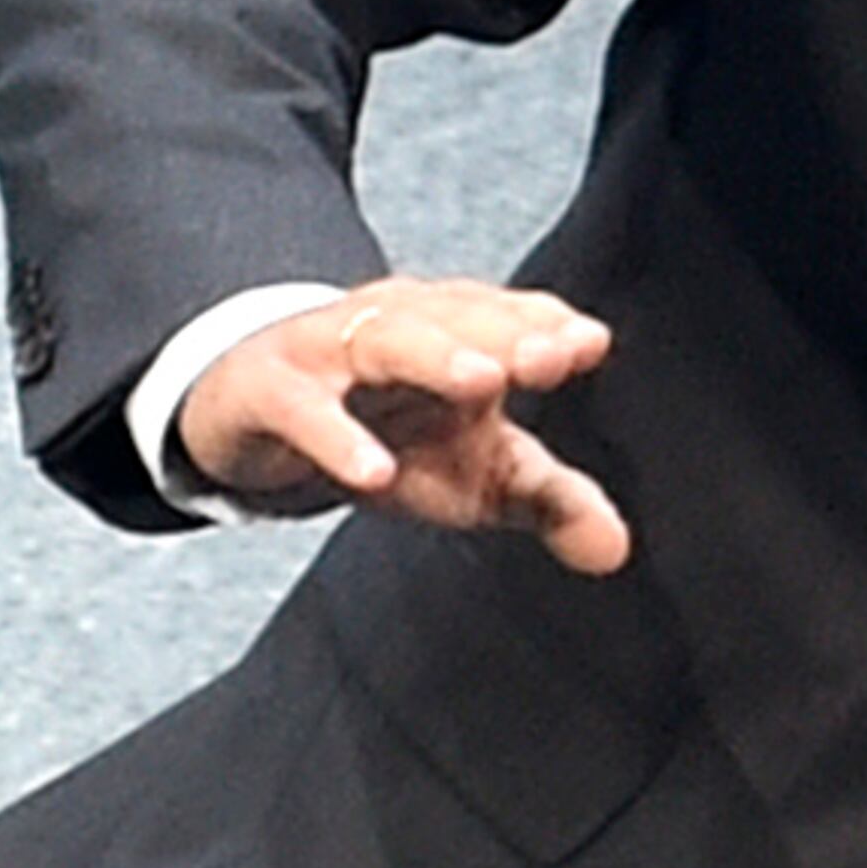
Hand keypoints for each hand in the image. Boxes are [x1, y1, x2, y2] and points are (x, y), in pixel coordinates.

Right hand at [179, 278, 628, 573]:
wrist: (252, 415)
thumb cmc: (383, 433)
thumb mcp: (472, 472)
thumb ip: (547, 500)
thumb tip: (615, 549)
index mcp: (455, 336)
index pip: (507, 318)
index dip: (546, 325)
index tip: (590, 343)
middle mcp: (397, 327)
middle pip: (454, 318)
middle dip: (505, 332)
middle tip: (550, 356)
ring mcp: (328, 351)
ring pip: (383, 340)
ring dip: (434, 356)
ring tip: (481, 384)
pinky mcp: (268, 390)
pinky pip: (301, 407)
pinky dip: (334, 434)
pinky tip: (374, 471)